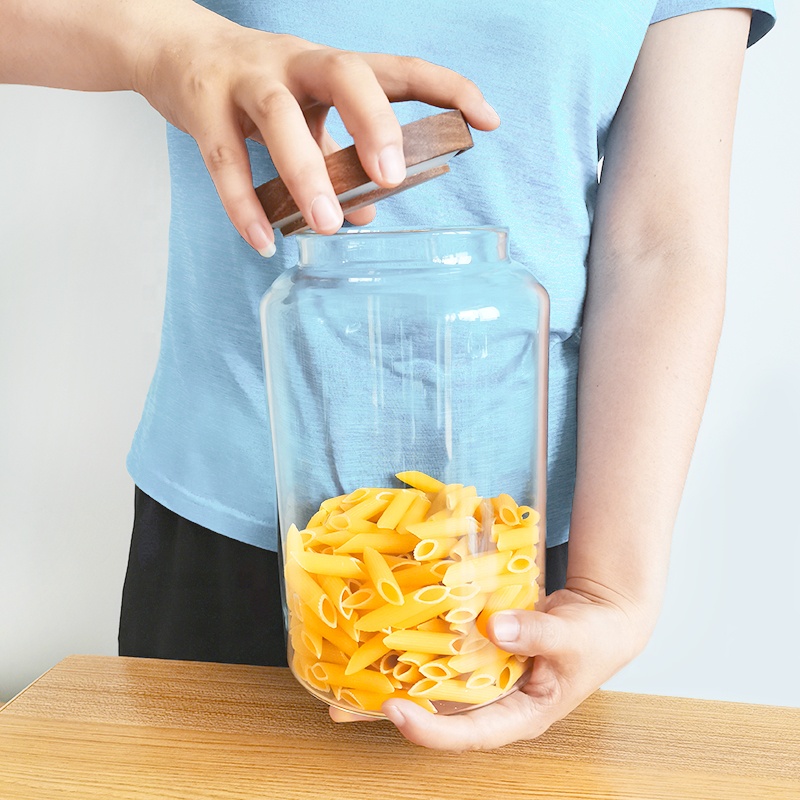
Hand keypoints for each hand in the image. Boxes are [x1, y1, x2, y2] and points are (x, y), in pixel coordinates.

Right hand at [132, 3, 499, 254]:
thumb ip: (336, 160)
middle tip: (393, 179)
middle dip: (373, 124)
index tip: (488, 119)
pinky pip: (225, 159)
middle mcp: (295, 63)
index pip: (398, 70)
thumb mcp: (306, 117)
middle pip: (344, 75)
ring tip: (328, 226)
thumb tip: (366, 217)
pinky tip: (264, 241)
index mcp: (331, 68)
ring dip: (308, 173)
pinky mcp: (203, 105)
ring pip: (279, 118)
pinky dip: (244, 204)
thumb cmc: (255, 88)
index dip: (446, 89)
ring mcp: (247, 80)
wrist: (174, 50)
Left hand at [330, 584, 653, 750]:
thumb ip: (537, 634)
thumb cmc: (593, 637)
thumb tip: (494, 628)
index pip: (471, 734)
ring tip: (345, 678)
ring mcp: (484, 677)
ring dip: (394, 680)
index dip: (432, 730)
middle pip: (439, 714)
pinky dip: (417, 648)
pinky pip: (443, 653)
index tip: (395, 712)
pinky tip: (384, 638)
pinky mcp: (478, 652)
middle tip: (343, 703)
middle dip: (391, 709)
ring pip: (434, 686)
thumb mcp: (571, 638)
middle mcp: (495, 701)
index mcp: (520, 715)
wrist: (601, 617)